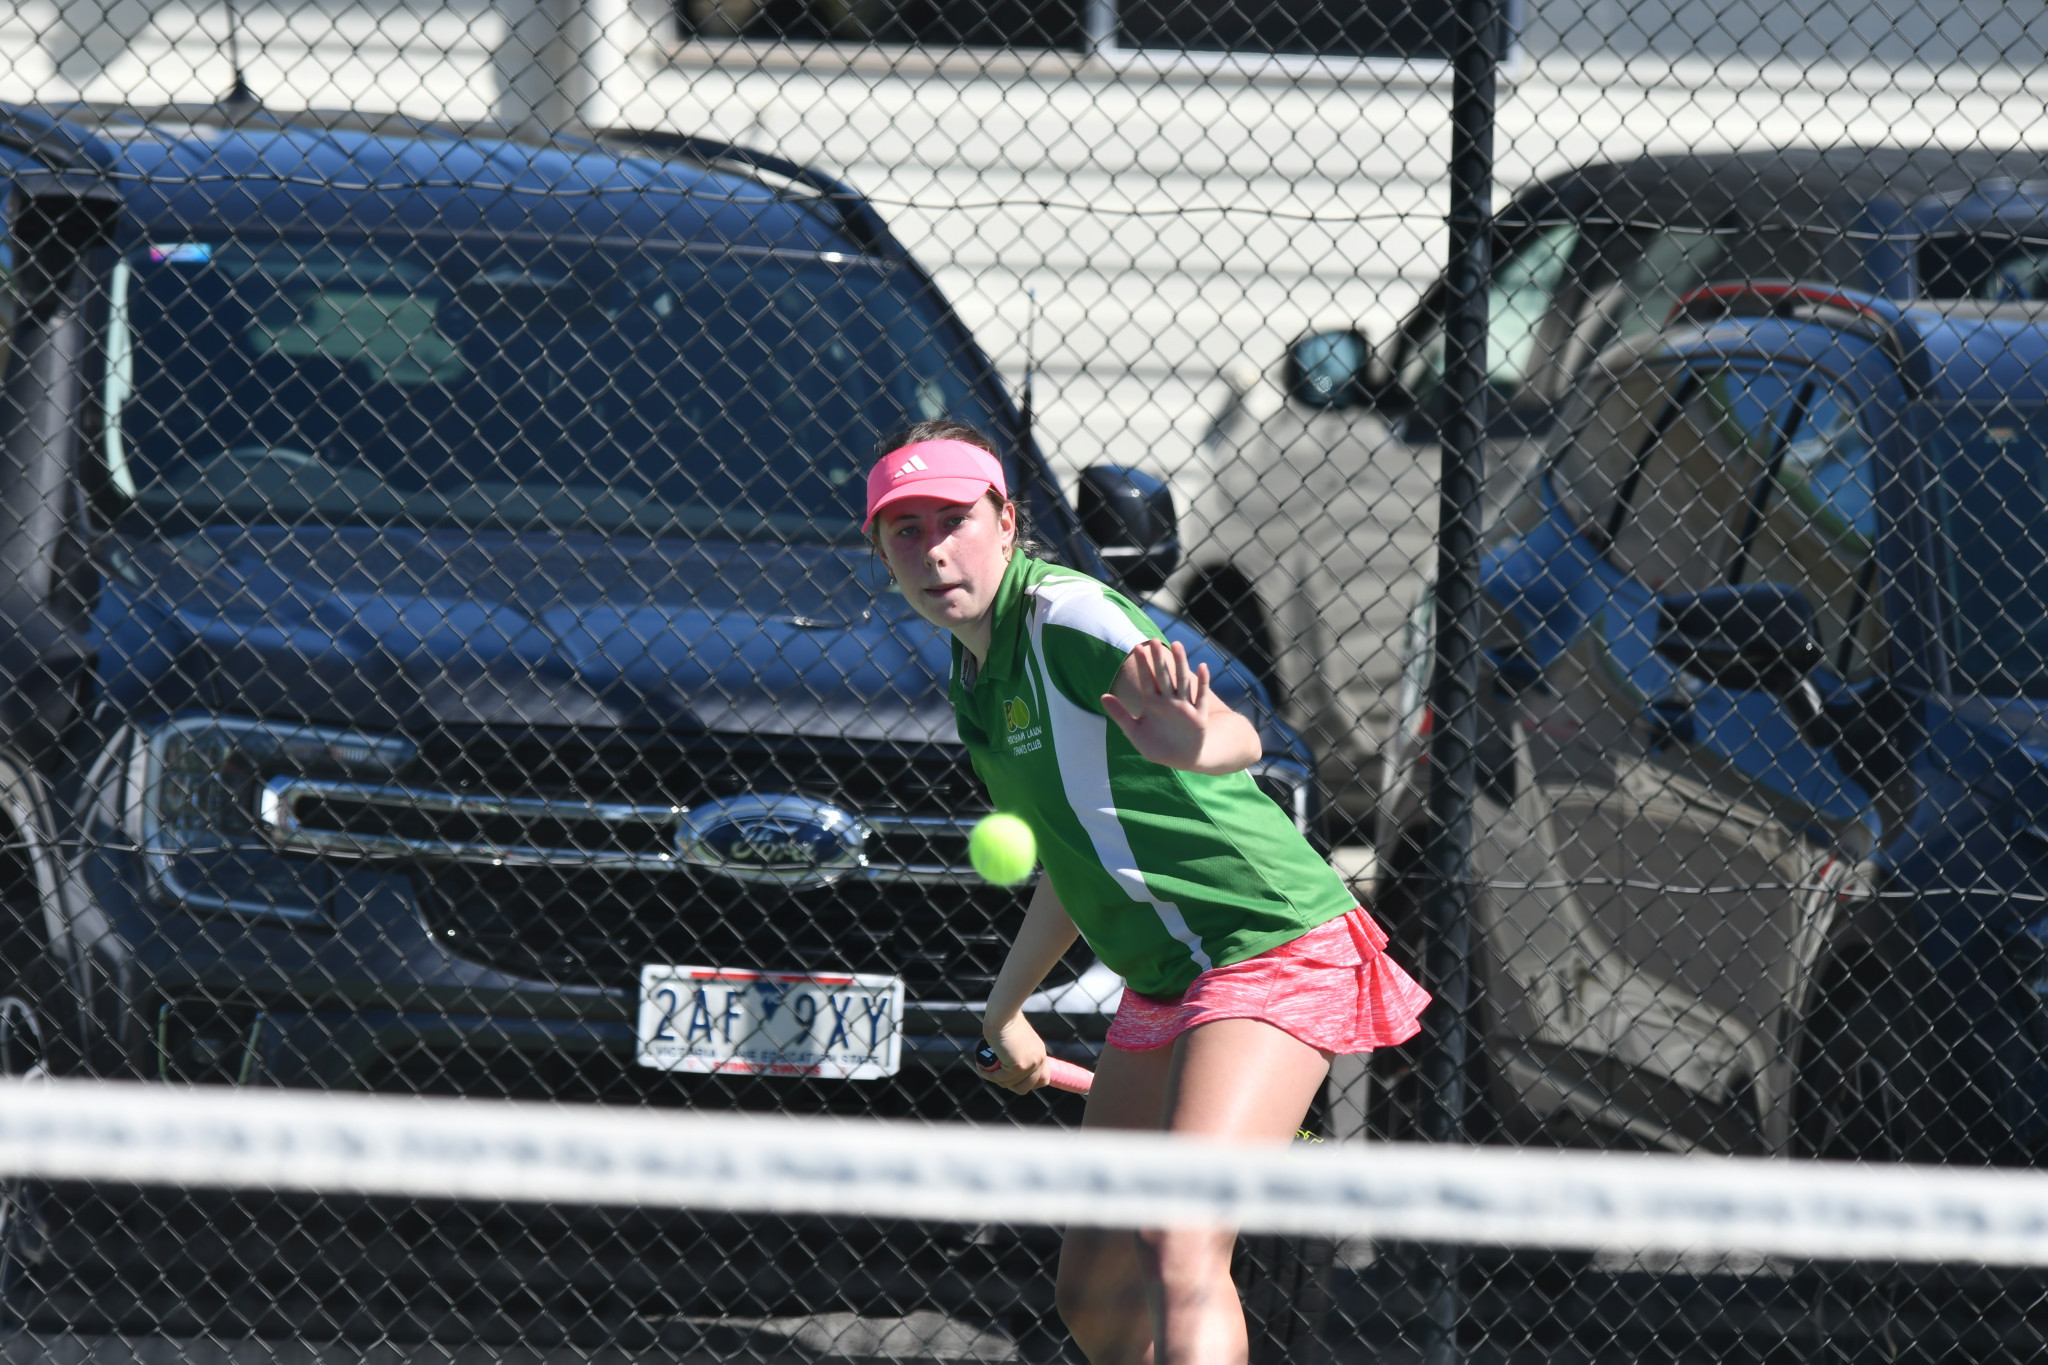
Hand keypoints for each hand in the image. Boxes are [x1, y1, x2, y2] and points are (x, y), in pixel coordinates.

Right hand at [979, 1016, 1051, 1093]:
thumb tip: (1007, 1070)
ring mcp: (1030, 1064)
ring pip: (1010, 1084)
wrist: (1003, 1013)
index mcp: (1040, 1054)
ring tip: (984, 1067)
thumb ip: (1016, 1053)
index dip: (1027, 1083)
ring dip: (994, 1078)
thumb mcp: (1015, 1039)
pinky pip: (1001, 1078)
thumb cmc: (1004, 1020)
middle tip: (995, 1073)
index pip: (1043, 1080)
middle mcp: (1038, 1060)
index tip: (1012, 1079)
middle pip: (1025, 1088)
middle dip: (1008, 1084)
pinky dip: (988, 1074)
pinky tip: (981, 1067)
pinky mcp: (1019, 1066)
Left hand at [1101, 640, 1261, 773]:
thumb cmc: (1157, 747)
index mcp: (1153, 704)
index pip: (1146, 680)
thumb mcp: (1135, 732)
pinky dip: (1202, 682)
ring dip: (1181, 664)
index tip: (1137, 647)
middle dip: (1158, 659)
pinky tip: (1202, 666)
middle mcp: (1168, 702)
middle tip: (1154, 640)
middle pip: (1163, 676)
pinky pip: (1200, 697)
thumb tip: (1102, 696)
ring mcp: (1184, 707)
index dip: (1143, 665)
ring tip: (1177, 645)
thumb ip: (1120, 715)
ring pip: (1182, 681)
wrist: (1181, 760)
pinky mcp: (1198, 716)